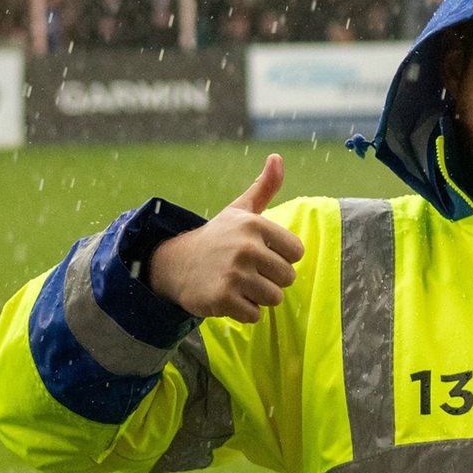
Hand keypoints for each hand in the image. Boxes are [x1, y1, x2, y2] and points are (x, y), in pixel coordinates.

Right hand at [148, 155, 304, 323]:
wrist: (175, 263)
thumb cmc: (218, 237)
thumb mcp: (240, 210)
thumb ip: (264, 187)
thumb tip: (277, 157)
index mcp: (255, 225)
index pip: (297, 252)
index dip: (282, 257)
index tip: (262, 254)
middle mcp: (246, 248)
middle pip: (287, 278)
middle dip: (271, 280)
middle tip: (248, 272)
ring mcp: (234, 274)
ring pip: (274, 298)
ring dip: (259, 297)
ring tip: (239, 284)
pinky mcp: (223, 298)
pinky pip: (255, 315)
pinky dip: (244, 311)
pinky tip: (229, 297)